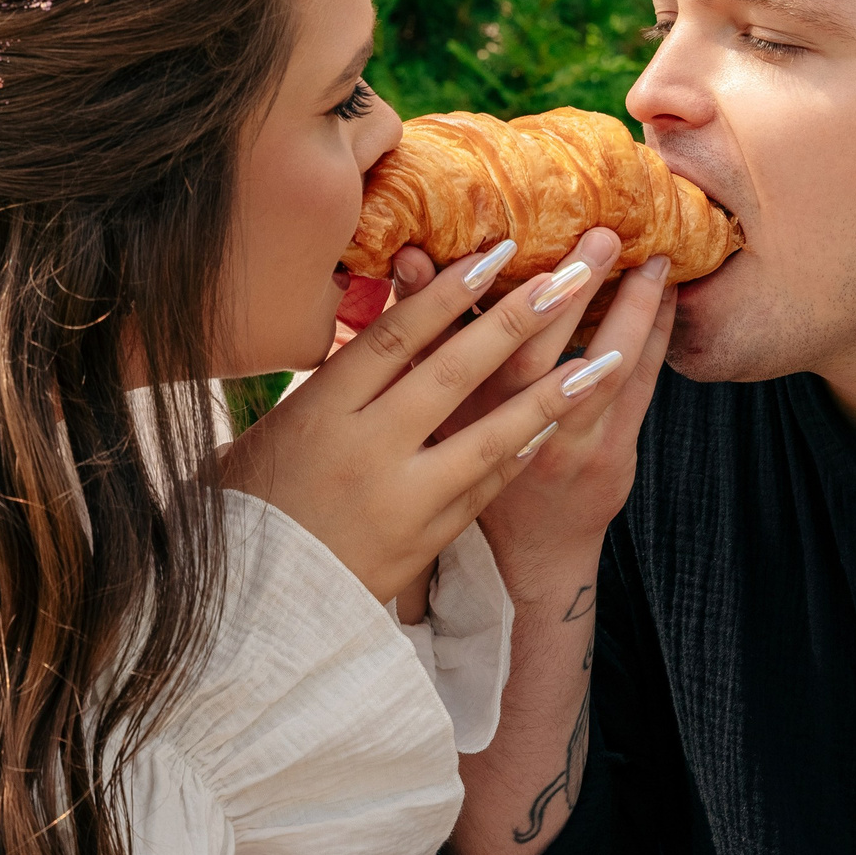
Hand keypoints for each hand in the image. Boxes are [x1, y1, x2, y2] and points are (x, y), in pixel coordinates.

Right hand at [222, 242, 641, 603]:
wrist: (255, 603)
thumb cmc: (257, 499)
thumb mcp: (276, 426)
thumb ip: (337, 371)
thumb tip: (394, 298)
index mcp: (319, 413)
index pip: (393, 339)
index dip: (446, 293)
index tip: (495, 252)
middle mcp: (364, 451)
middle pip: (450, 373)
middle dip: (515, 321)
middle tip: (570, 275)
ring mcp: (400, 500)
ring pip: (486, 435)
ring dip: (548, 391)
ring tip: (600, 355)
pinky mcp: (425, 540)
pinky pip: (486, 485)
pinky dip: (524, 448)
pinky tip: (560, 417)